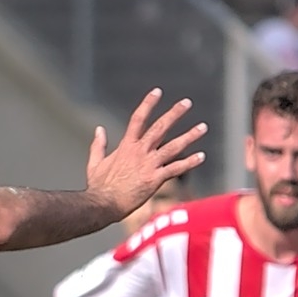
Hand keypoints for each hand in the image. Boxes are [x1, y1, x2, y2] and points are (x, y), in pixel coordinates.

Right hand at [85, 89, 207, 216]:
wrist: (102, 205)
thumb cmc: (97, 187)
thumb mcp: (94, 163)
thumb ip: (98, 145)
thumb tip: (99, 129)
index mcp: (126, 146)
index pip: (138, 119)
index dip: (148, 104)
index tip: (157, 91)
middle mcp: (139, 152)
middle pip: (160, 128)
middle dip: (174, 114)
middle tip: (187, 102)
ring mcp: (148, 165)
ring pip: (173, 147)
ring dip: (189, 136)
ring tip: (203, 127)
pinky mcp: (154, 180)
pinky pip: (175, 169)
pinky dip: (189, 163)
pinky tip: (201, 156)